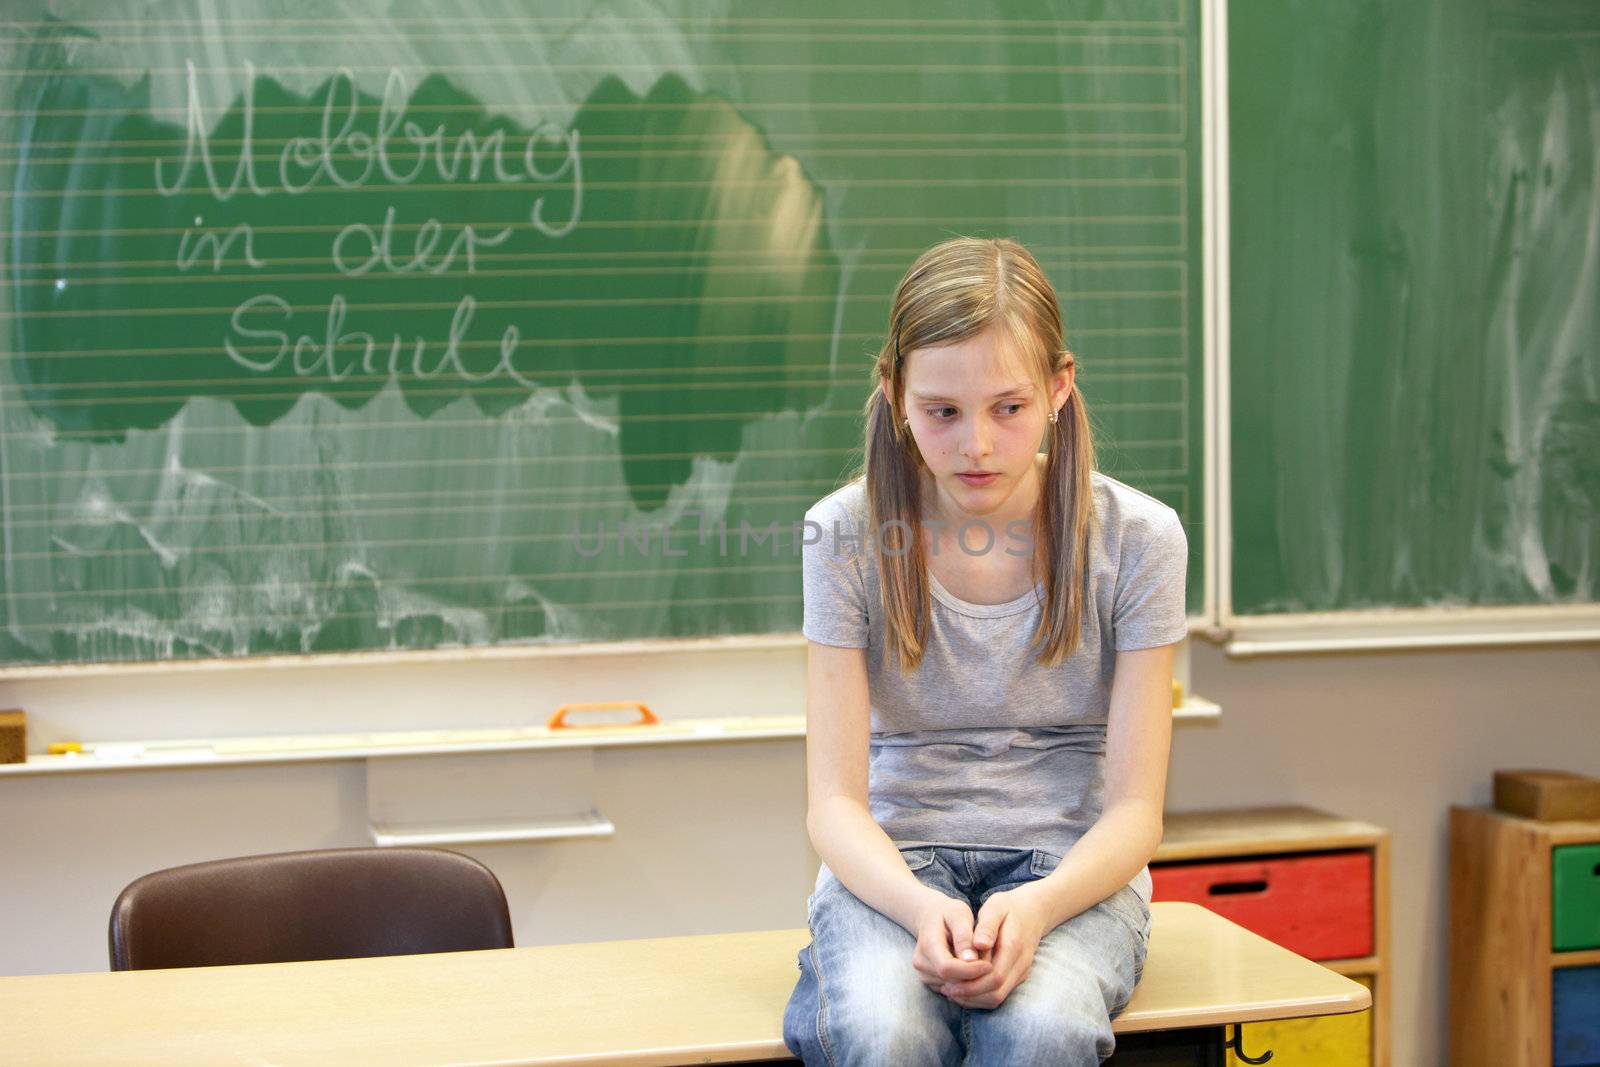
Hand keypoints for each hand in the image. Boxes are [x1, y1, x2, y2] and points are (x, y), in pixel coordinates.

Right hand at [908, 889, 991, 994]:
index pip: (947, 968)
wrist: (933, 918)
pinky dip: (968, 984)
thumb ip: (964, 936)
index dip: (970, 971)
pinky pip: (954, 991)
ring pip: (955, 989)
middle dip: (975, 977)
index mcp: (926, 945)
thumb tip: (970, 960)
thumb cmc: (949, 914)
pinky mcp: (932, 982)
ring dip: (973, 981)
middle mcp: (921, 964)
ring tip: (982, 962)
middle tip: (991, 963)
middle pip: (952, 982)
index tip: (990, 965)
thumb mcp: (959, 914)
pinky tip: (974, 969)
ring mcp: (925, 975)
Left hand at [940, 885, 1048, 1008]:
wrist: (1034, 911)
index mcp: (1014, 947)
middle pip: (995, 993)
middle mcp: (1021, 964)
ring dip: (974, 999)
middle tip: (946, 989)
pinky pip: (1000, 994)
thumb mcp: (995, 907)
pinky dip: (981, 996)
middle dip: (969, 995)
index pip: (994, 977)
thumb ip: (987, 927)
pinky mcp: (1019, 976)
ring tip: (951, 990)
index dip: (971, 984)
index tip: (949, 982)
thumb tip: (979, 945)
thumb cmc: (1008, 907)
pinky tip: (963, 988)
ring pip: (998, 998)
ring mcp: (1022, 972)